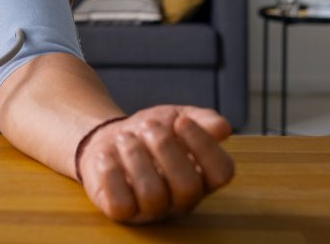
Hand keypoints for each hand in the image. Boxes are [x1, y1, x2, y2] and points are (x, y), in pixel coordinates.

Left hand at [77, 105, 233, 222]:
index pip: (221, 172)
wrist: (110, 137)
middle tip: (148, 125)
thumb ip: (202, 119)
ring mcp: (152, 209)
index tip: (181, 121)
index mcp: (202, 176)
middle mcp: (181, 199)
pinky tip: (106, 156)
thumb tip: (223, 128)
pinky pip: (121, 204)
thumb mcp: (177, 117)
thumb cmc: (149, 132)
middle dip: (166, 148)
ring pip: (153, 194)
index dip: (204, 145)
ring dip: (135, 156)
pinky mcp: (122, 212)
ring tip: (124, 137)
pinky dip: (111, 174)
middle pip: (188, 186)